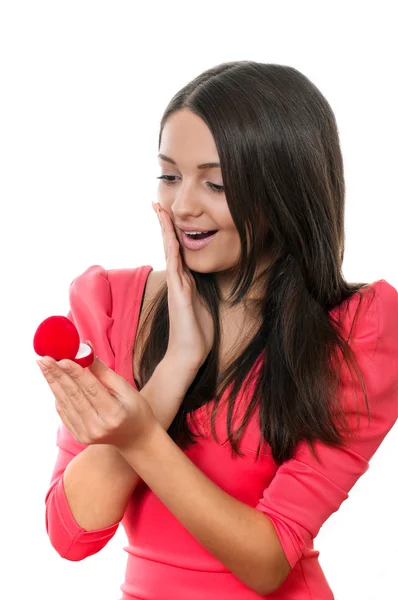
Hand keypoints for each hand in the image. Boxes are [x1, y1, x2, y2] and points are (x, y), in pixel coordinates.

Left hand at [37, 345, 156, 450]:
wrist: (136, 438)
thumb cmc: (135, 409)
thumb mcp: (125, 388)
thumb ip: (103, 371)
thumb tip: (86, 350)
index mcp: (114, 414)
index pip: (91, 389)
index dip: (75, 373)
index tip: (62, 358)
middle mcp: (98, 427)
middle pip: (74, 396)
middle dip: (57, 375)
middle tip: (44, 358)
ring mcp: (87, 434)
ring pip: (65, 404)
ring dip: (53, 383)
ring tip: (44, 366)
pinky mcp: (80, 437)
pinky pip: (64, 413)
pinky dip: (58, 396)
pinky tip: (53, 382)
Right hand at [152, 201, 213, 368]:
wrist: (188, 354)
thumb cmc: (195, 332)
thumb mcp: (201, 304)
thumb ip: (198, 289)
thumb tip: (199, 278)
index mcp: (184, 281)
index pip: (176, 250)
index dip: (171, 231)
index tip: (166, 213)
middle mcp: (178, 280)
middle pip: (168, 245)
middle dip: (163, 224)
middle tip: (155, 203)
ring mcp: (177, 286)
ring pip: (169, 251)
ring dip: (165, 231)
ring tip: (159, 211)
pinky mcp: (180, 295)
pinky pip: (175, 267)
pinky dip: (172, 250)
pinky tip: (170, 236)